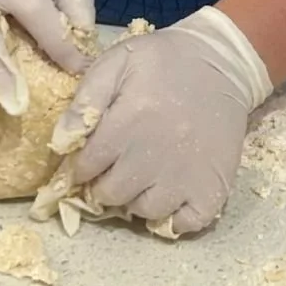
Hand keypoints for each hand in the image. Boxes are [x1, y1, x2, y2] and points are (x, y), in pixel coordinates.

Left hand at [49, 7, 272, 236]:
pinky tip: (170, 192)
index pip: (86, 166)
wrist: (224, 62)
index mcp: (130, 120)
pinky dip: (172, 216)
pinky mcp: (213, 188)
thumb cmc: (165, 61)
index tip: (89, 158)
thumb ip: (86, 99)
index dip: (82, 165)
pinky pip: (183, 224)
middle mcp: (155, 154)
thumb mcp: (119, 61)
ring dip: (136, 199)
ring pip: (144, 211)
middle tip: (116, 165)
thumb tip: (61, 142)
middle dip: (104, 183)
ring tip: (143, 174)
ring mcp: (186, 176)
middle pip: (111, 194)